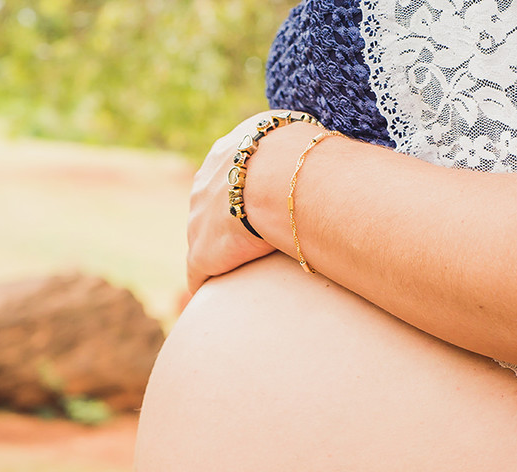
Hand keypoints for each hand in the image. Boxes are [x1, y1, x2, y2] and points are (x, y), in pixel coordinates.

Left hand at [186, 112, 296, 294]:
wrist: (281, 177)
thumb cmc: (303, 155)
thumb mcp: (300, 135)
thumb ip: (298, 145)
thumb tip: (318, 153)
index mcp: (229, 152)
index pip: (231, 172)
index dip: (247, 188)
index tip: (262, 201)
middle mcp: (205, 181)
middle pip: (210, 203)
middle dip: (225, 217)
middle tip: (252, 236)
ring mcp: (199, 217)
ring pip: (202, 236)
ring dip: (218, 249)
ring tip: (238, 267)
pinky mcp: (202, 252)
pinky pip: (198, 271)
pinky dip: (206, 280)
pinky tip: (216, 292)